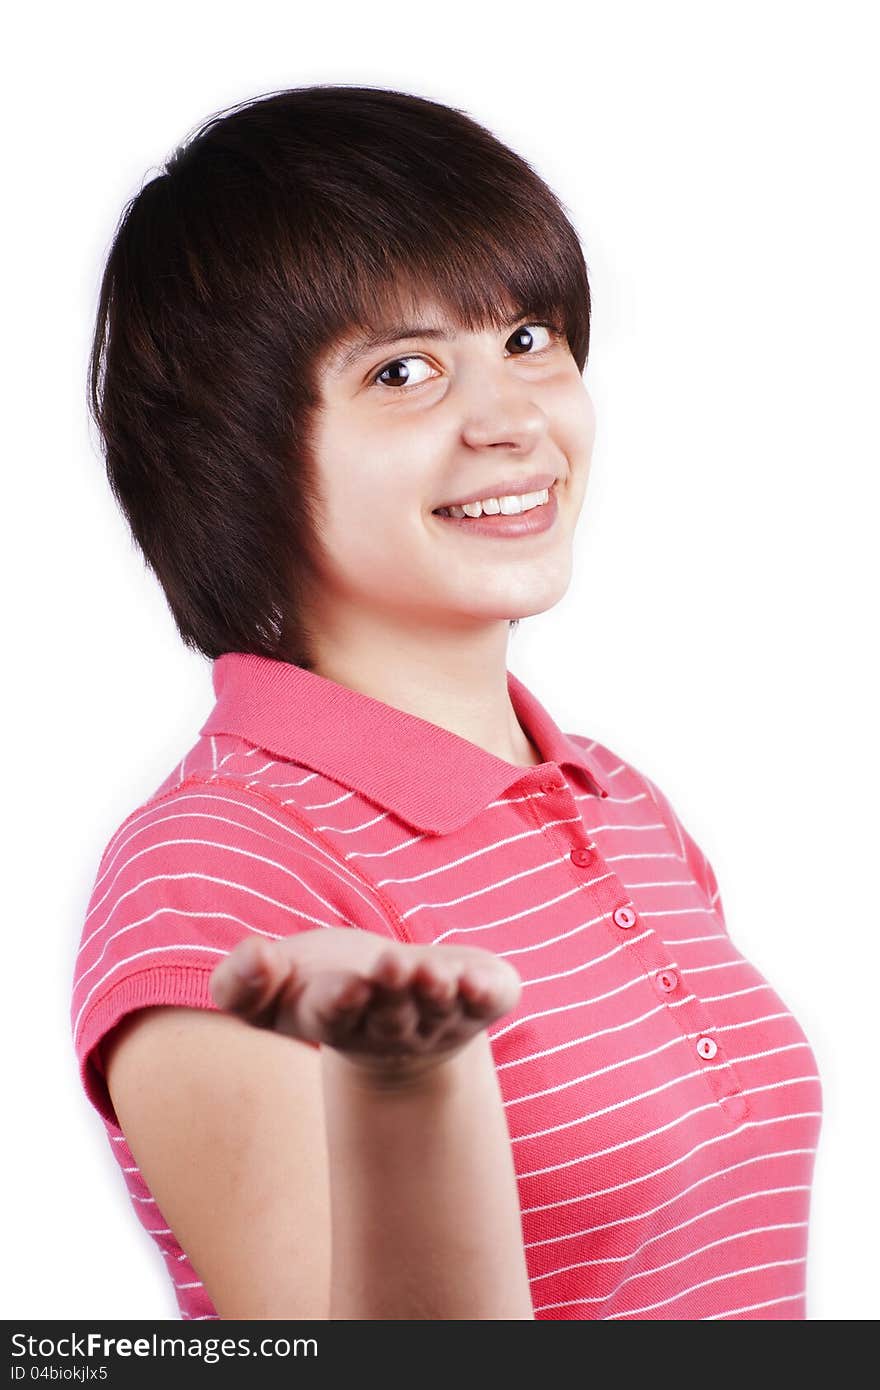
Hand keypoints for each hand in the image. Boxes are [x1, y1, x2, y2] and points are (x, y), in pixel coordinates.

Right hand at [209, 926, 521, 1077]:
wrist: (400, 1000)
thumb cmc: (326, 982)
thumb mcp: (276, 982)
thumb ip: (242, 981)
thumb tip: (254, 954)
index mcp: (334, 1019)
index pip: (329, 1016)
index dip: (336, 1002)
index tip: (343, 985)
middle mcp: (390, 1027)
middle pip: (389, 1015)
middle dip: (391, 991)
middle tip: (391, 966)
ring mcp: (438, 1018)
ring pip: (437, 1008)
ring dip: (434, 990)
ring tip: (430, 972)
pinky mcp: (481, 1002)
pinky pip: (488, 1002)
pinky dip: (485, 991)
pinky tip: (479, 980)